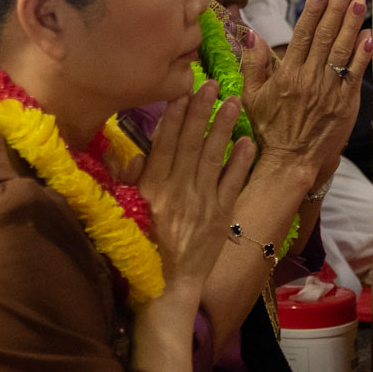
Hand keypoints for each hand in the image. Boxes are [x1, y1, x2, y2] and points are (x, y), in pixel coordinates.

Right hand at [137, 90, 255, 294]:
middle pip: (190, 143)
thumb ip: (131, 183)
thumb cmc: (140, 250)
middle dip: (201, 110)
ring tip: (233, 101)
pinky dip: (239, 162)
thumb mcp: (125, 213)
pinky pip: (231, 183)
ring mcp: (201, 202)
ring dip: (223, 127)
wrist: (165, 288)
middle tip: (212, 83)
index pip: (164, 144)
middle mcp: (176, 190)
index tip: (182, 92)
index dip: (174, 117)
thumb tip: (135, 155)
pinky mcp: (220, 216)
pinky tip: (247, 141)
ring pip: (212, 156)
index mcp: (150, 188)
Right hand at [240, 0, 372, 189]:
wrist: (291, 161)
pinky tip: (368, 36)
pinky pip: (355, 75)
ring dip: (352, 25)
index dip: (313, 10)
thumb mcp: (252, 97)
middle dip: (336, 9)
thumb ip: (253, 64)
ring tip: (360, 2)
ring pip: (342, 51)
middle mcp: (310, 79)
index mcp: (287, 75)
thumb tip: (251, 34)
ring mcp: (330, 91)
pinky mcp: (345, 104)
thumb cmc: (269, 129)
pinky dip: (362, 55)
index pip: (302, 34)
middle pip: (325, 36)